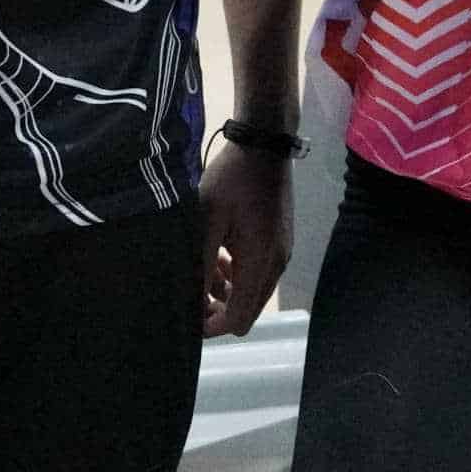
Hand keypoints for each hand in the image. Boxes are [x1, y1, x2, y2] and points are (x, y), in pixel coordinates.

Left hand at [200, 135, 293, 337]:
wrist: (265, 146)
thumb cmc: (231, 180)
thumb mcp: (207, 221)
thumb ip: (201, 264)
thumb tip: (192, 302)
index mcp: (259, 263)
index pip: (238, 320)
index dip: (211, 326)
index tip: (188, 313)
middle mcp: (276, 266)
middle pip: (247, 312)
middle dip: (218, 310)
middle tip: (192, 290)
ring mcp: (282, 255)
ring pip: (253, 294)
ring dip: (228, 292)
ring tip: (205, 269)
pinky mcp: (281, 243)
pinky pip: (259, 275)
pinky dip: (239, 275)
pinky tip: (222, 255)